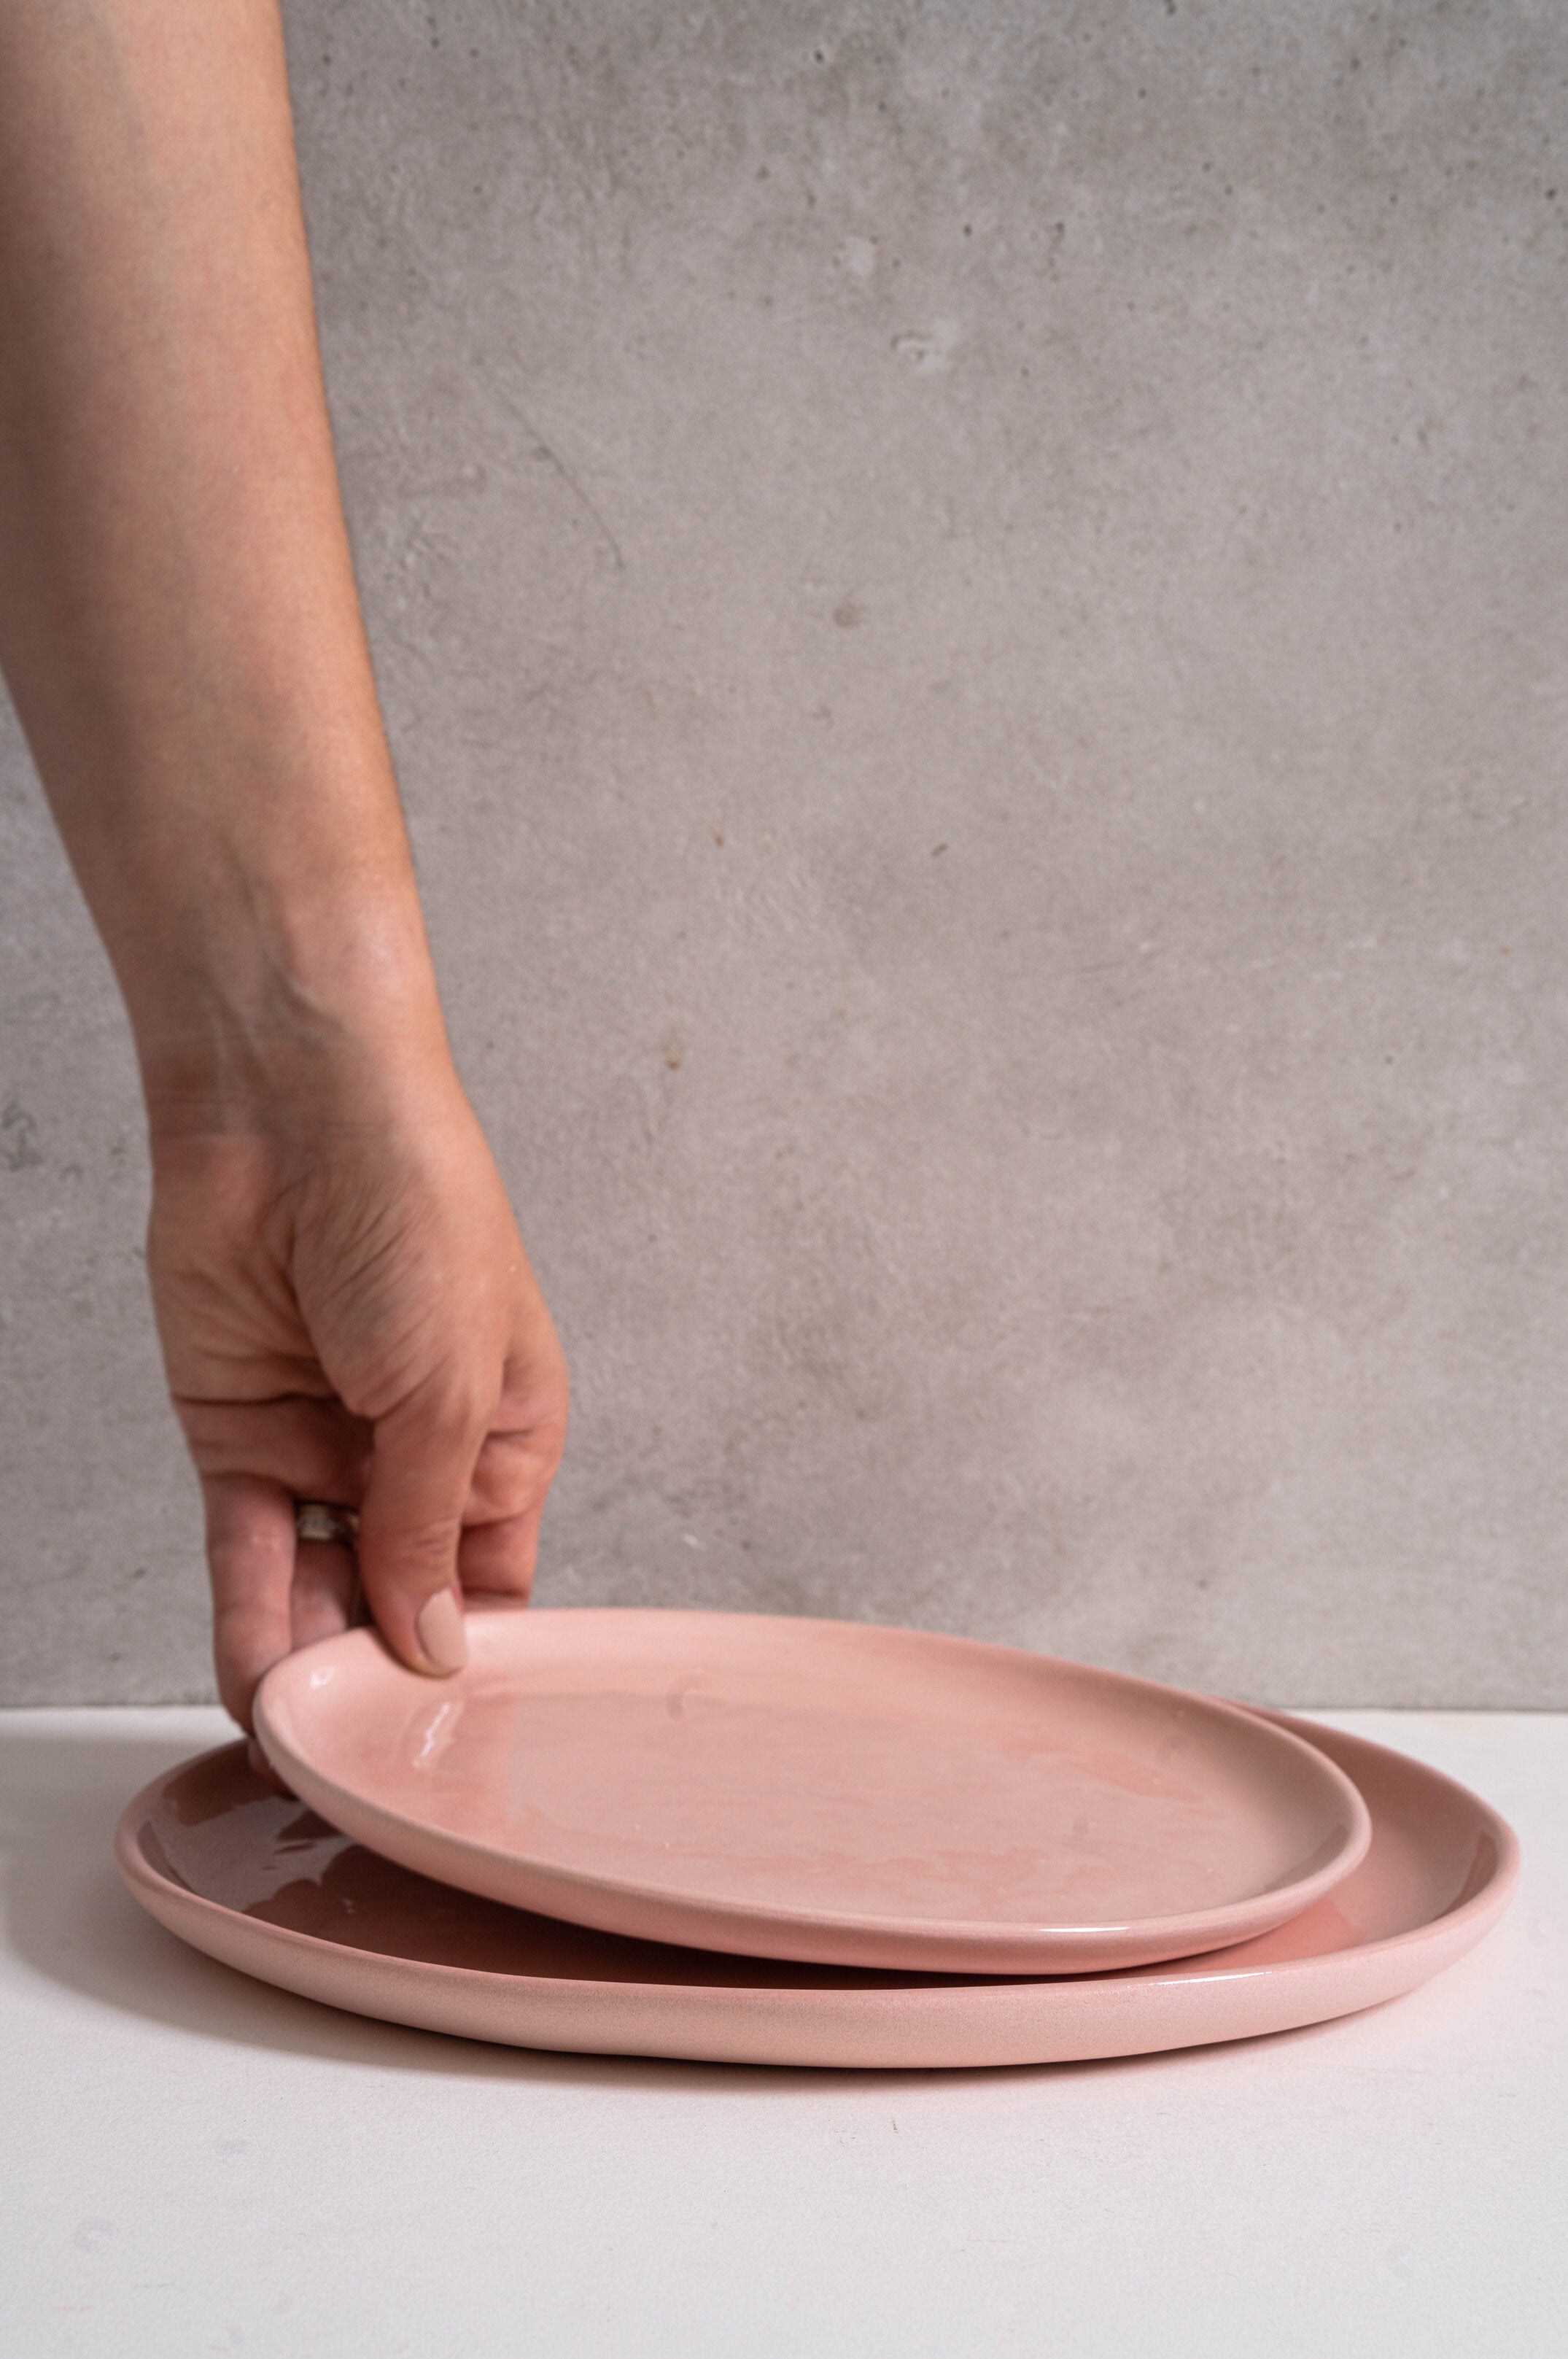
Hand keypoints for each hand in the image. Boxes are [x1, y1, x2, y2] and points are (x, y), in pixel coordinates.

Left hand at [146, 1046, 568, 1733]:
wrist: (289, 1111)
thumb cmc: (417, 1210)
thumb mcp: (451, 1393)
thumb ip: (432, 1532)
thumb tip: (436, 1649)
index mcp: (507, 1434)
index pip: (495, 1579)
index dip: (475, 1658)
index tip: (453, 1744)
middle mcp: (415, 1449)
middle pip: (399, 1595)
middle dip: (381, 1674)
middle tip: (365, 1760)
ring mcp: (324, 1442)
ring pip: (317, 1586)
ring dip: (309, 1660)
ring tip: (305, 1743)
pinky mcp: (239, 1434)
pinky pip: (245, 1549)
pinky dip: (249, 1616)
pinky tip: (258, 1682)